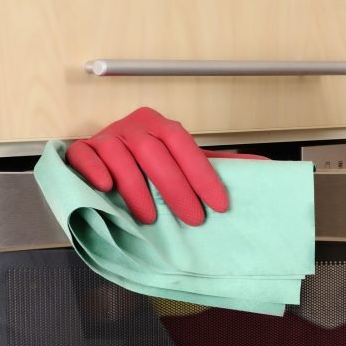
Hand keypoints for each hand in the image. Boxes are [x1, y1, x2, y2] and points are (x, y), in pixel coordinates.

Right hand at [66, 107, 265, 225]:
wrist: (102, 163)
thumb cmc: (148, 167)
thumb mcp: (186, 165)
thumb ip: (219, 166)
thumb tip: (265, 166)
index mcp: (159, 126)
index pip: (184, 143)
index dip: (203, 174)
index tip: (220, 204)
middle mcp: (132, 127)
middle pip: (154, 151)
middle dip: (176, 188)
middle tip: (193, 219)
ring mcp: (105, 137)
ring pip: (119, 156)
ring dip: (137, 188)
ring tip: (151, 218)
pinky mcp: (80, 151)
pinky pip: (84, 156)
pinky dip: (93, 170)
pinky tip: (105, 187)